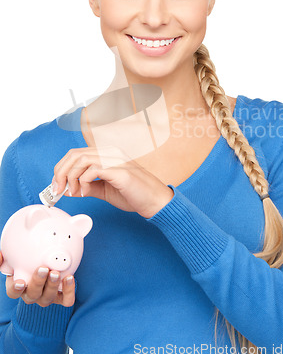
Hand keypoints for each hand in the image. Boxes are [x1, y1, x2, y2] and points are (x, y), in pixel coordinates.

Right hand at [1, 251, 74, 307]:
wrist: (50, 257)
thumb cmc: (29, 257)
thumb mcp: (15, 254)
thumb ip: (5, 254)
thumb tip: (0, 255)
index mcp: (19, 285)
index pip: (13, 292)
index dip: (15, 289)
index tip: (20, 282)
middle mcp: (31, 293)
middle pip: (32, 295)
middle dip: (37, 283)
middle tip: (43, 269)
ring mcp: (46, 296)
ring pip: (47, 298)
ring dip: (52, 286)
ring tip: (56, 273)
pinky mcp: (61, 295)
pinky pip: (66, 299)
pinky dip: (69, 291)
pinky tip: (69, 278)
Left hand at [53, 145, 174, 218]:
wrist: (154, 201)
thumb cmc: (133, 194)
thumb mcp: (103, 189)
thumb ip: (86, 185)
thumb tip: (67, 188)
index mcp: (106, 154)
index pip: (75, 153)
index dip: (61, 168)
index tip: (56, 186)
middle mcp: (110, 152)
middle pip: (74, 154)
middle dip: (61, 173)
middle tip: (58, 190)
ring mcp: (115, 159)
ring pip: (81, 160)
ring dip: (71, 178)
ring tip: (73, 193)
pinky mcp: (119, 170)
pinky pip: (93, 170)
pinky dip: (83, 182)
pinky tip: (85, 193)